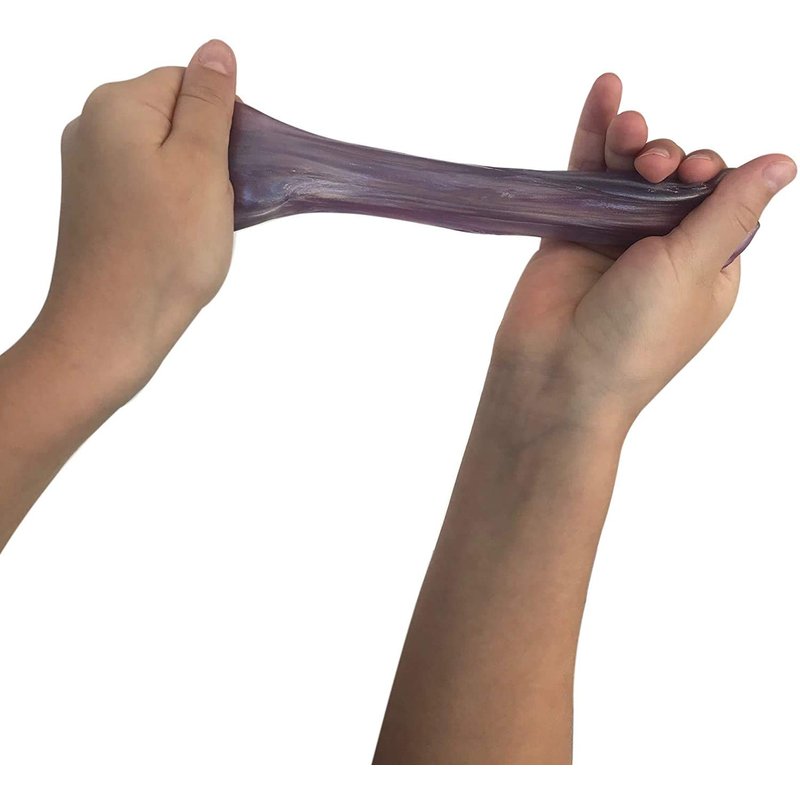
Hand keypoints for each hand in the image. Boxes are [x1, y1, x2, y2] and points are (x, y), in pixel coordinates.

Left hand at [31, 39, 237, 405]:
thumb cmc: (161, 251)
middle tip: (219, 202)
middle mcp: (91, 129)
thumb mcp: (202, 164)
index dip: (223, 122)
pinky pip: (148, 187)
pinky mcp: (96, 207)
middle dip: (209, 154)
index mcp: (115, 106)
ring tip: (199, 227)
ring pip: (164, 156)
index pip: (187, 82)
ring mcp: (89, 171)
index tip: (233, 167)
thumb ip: (209, 102)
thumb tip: (216, 50)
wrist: (112, 327)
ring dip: (194, 184)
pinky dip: (172, 206)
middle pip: (174, 118)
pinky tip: (180, 238)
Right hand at [490, 73, 795, 433]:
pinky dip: (594, 133)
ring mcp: (613, 239)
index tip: (696, 174)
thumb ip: (730, 210)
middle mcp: (661, 249)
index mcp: (706, 267)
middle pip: (675, 177)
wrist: (556, 375)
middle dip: (671, 158)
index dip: (713, 171)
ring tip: (630, 130)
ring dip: (634, 141)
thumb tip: (781, 162)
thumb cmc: (633, 337)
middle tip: (657, 166)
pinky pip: (585, 174)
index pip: (723, 196)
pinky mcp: (571, 231)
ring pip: (628, 170)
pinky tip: (606, 92)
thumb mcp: (695, 269)